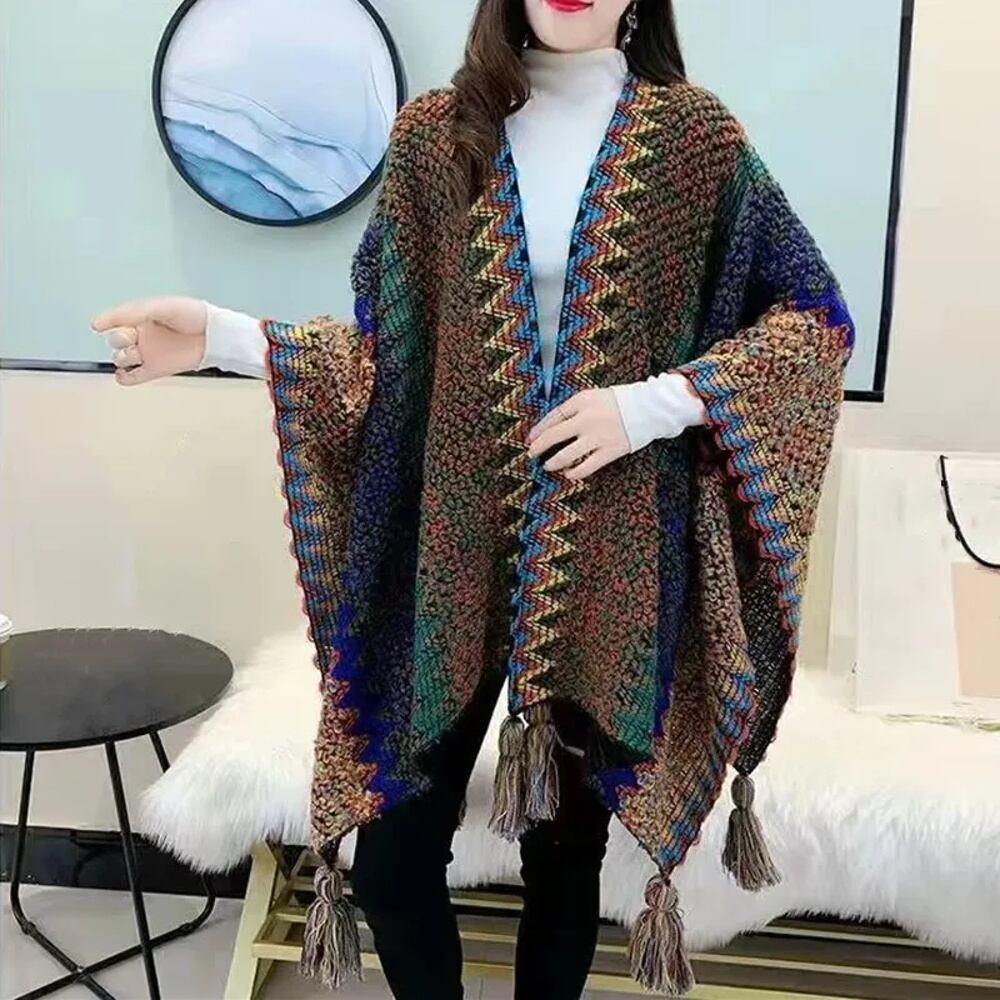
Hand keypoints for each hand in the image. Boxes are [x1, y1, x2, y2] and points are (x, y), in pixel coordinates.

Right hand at [91, 296, 207, 384]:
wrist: (214, 335)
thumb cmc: (192, 316)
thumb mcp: (161, 307)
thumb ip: (133, 313)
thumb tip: (103, 324)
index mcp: (142, 317)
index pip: (117, 321)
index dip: (108, 322)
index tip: (97, 325)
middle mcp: (143, 335)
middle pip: (116, 341)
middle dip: (119, 339)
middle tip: (131, 336)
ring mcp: (149, 353)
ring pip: (122, 359)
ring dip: (122, 358)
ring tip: (136, 353)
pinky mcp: (156, 369)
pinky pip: (133, 377)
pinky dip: (125, 378)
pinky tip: (123, 375)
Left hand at [526, 387, 629, 480]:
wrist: (648, 407)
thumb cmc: (618, 402)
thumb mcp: (592, 396)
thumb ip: (573, 408)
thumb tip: (550, 426)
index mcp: (581, 402)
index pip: (552, 417)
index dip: (538, 430)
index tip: (530, 439)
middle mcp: (586, 419)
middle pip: (554, 436)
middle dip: (539, 447)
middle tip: (531, 454)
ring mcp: (598, 437)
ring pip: (566, 455)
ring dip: (553, 463)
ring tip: (548, 466)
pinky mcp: (609, 451)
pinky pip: (585, 467)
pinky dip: (574, 473)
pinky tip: (569, 474)